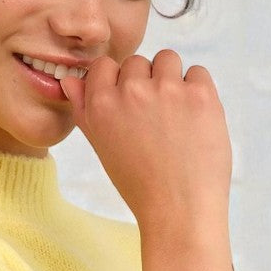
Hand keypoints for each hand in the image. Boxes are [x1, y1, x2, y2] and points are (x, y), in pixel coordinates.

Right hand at [60, 52, 231, 235]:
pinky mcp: (200, 94)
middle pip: (138, 62)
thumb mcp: (102, 148)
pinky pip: (198, 72)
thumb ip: (84, 110)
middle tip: (156, 120)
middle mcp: (131, 91)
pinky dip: (199, 91)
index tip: (130, 105)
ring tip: (176, 116)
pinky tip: (195, 120)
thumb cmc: (140, 183)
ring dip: (173, 80)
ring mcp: (168, 89)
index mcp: (101, 104)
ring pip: (168, 59)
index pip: (104, 65)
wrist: (179, 210)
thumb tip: (70, 80)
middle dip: (147, 83)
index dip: (118, 82)